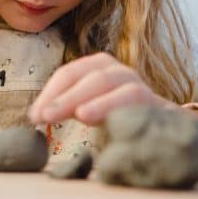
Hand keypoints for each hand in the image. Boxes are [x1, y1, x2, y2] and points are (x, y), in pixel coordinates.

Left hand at [28, 52, 173, 124]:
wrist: (162, 131)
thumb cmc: (116, 117)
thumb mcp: (87, 108)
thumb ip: (65, 107)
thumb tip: (35, 114)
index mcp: (98, 68)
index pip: (69, 73)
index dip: (50, 93)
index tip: (34, 115)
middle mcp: (118, 71)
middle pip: (88, 77)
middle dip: (64, 96)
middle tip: (44, 116)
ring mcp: (138, 84)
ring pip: (111, 83)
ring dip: (90, 99)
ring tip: (78, 116)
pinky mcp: (156, 102)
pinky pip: (135, 98)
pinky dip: (115, 105)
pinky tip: (100, 119)